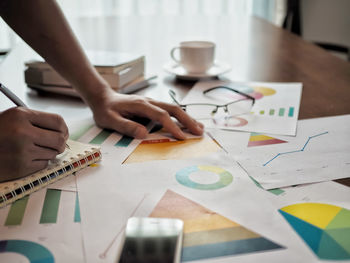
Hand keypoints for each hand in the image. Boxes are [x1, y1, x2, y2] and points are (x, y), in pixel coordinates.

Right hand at [0, 107, 67, 181]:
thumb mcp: (13, 118)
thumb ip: (37, 121)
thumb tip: (63, 131)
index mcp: (21, 116)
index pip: (58, 121)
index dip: (64, 128)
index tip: (63, 132)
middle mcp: (22, 132)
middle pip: (59, 140)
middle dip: (60, 143)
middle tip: (55, 144)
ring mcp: (22, 151)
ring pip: (52, 153)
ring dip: (47, 153)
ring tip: (32, 149)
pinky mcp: (21, 167)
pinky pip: (43, 165)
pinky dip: (38, 162)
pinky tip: (26, 158)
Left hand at [89, 91, 203, 138]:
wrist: (102, 97)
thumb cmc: (105, 110)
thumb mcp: (110, 120)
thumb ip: (126, 126)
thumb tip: (143, 134)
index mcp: (141, 105)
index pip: (161, 116)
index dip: (173, 127)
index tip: (182, 138)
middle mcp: (149, 102)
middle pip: (174, 109)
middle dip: (188, 120)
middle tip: (200, 132)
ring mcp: (152, 103)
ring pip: (174, 108)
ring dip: (187, 118)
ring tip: (200, 128)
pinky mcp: (152, 106)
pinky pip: (169, 111)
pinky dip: (181, 117)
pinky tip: (187, 123)